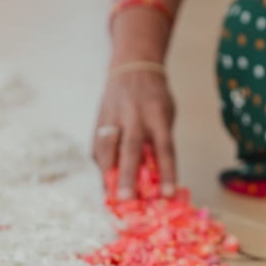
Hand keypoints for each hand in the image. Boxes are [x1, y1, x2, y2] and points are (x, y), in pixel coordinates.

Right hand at [92, 64, 176, 199]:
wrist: (132, 66)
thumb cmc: (154, 99)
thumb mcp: (165, 116)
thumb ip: (159, 143)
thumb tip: (154, 181)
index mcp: (157, 114)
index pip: (164, 147)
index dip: (166, 171)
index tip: (167, 194)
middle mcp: (134, 116)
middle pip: (131, 148)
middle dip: (127, 175)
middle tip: (126, 199)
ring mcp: (113, 118)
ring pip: (107, 148)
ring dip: (108, 174)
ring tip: (112, 197)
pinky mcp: (98, 123)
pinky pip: (99, 150)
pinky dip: (103, 168)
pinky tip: (107, 183)